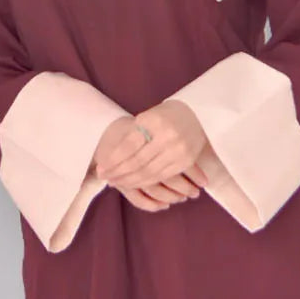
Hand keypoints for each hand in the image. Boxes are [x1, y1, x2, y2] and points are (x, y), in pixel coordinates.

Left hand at [93, 101, 209, 192]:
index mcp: (153, 121)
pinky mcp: (186, 161)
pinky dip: (146, 182)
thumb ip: (132, 135)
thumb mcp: (147, 117)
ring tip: (116, 182)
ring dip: (130, 180)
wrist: (198, 115)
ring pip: (149, 172)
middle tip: (105, 178)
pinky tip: (134, 183)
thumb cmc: (166, 116)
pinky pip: (161, 176)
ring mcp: (178, 150)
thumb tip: (110, 160)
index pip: (128, 145)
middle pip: (137, 161)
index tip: (101, 168)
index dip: (113, 159)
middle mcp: (167, 136)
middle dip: (119, 172)